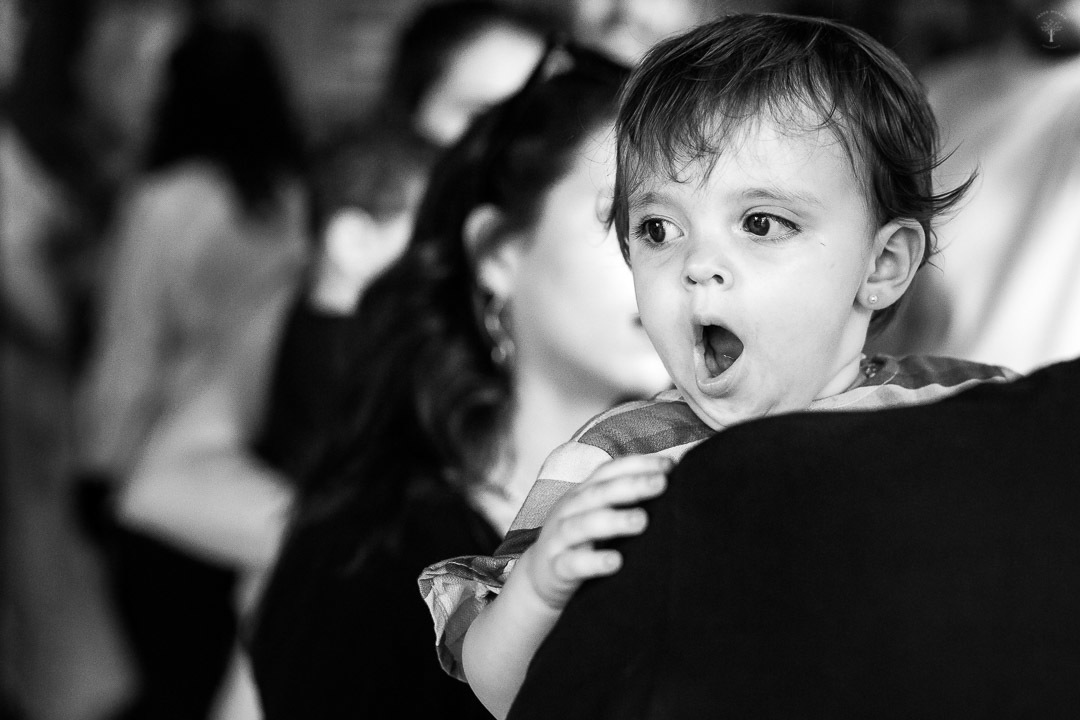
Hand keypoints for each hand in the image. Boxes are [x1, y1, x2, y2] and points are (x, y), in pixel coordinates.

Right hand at [516, 454, 671, 611]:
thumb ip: (624, 502)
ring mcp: (559, 539)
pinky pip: (572, 564)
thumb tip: (671, 486)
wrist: (540, 579)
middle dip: (631, 485)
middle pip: (598, 493)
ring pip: (583, 525)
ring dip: (613, 520)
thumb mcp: (597, 516)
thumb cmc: (581, 543)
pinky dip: (593, 562)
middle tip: (661, 484)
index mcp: (582, 494)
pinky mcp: (555, 569)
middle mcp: (569, 510)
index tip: (670, 466)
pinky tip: (616, 562)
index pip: (609, 472)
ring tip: (642, 520)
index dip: (638, 465)